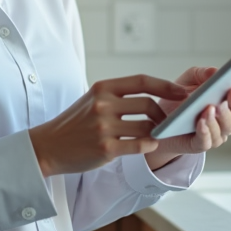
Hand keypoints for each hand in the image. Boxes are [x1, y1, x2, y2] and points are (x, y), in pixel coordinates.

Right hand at [29, 75, 188, 176]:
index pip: (142, 81)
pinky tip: (149, 145)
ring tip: (156, 135)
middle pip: (149, 105)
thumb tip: (154, 95)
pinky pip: (140, 145)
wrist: (48, 146)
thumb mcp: (93, 99)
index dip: (166, 86)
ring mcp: (104, 127)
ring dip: (157, 132)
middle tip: (167, 122)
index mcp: (102, 87)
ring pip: (147, 127)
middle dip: (163, 114)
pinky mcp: (105, 148)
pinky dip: (149, 145)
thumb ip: (119, 95)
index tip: (182, 92)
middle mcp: (103, 104)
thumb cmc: (75, 123)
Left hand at [144, 67, 230, 169]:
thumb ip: (202, 73)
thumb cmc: (179, 99)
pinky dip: (205, 130)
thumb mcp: (188, 79)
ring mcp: (216, 134)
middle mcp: (227, 120)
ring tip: (213, 106)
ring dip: (221, 116)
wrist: (157, 121)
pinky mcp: (199, 145)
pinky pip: (206, 140)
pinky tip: (201, 120)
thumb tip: (216, 72)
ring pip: (226, 128)